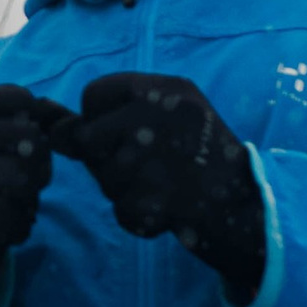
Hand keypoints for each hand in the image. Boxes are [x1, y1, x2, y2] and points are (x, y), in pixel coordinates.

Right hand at [0, 85, 78, 306]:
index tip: (13, 148)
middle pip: (31, 139)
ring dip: (27, 198)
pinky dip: (18, 227)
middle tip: (16, 182)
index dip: (32, 125)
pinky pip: (17, 218)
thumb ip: (18, 121)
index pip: (19, 99)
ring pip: (25, 179)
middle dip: (36, 165)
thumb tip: (62, 115)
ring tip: (5, 204)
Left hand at [61, 72, 264, 305]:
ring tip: (165, 186)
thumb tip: (52, 126)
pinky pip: (123, 211)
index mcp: (167, 89)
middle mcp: (162, 115)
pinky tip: (169, 209)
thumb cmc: (203, 159)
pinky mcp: (163, 200)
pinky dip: (140, 218)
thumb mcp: (164, 120)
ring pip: (104, 178)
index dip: (98, 120)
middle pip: (90, 138)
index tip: (126, 136)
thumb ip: (108, 119)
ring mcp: (161, 157)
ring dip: (125, 191)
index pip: (93, 94)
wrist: (255, 208)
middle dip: (107, 159)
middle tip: (149, 168)